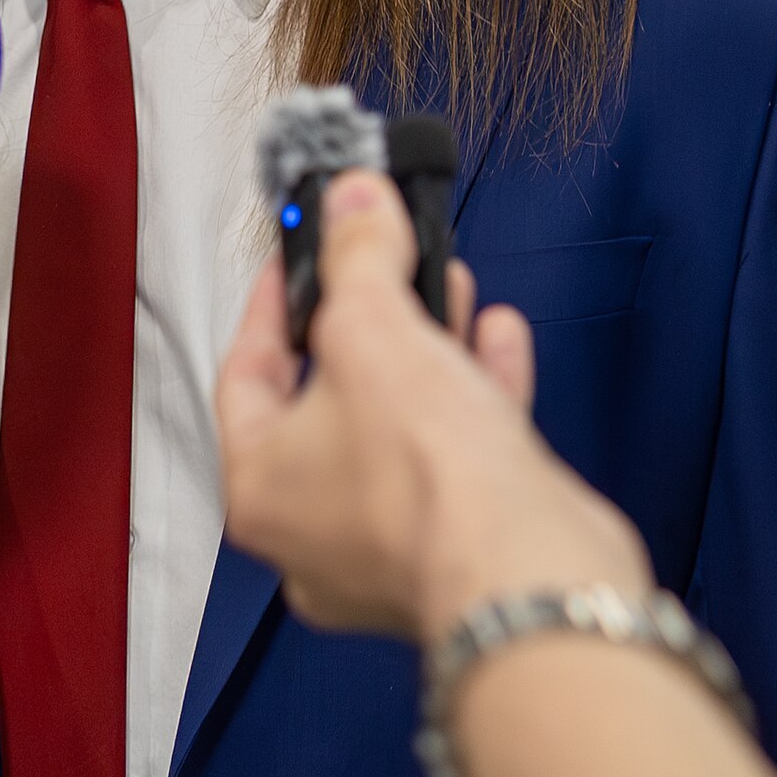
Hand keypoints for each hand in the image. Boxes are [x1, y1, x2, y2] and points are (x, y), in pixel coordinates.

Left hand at [218, 171, 648, 641]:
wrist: (530, 573)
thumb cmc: (430, 480)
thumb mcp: (375, 327)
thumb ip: (358, 256)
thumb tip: (353, 203)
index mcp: (259, 488)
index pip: (246, 374)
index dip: (273, 303)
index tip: (299, 256)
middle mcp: (313, 532)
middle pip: (328, 401)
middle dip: (369, 320)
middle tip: (383, 263)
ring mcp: (389, 549)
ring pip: (397, 429)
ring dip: (428, 351)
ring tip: (450, 289)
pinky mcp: (459, 552)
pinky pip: (457, 461)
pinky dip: (476, 396)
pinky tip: (498, 340)